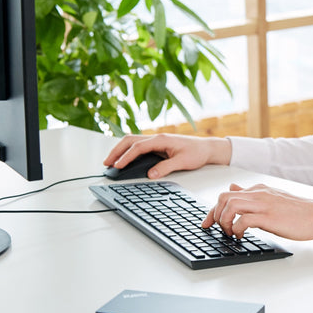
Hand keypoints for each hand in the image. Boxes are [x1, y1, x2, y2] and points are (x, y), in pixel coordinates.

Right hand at [103, 133, 230, 178]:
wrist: (207, 148)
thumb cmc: (197, 152)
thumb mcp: (183, 162)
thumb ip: (166, 167)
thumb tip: (150, 174)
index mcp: (161, 139)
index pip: (138, 147)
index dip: (126, 157)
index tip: (117, 166)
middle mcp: (157, 137)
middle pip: (130, 140)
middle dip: (116, 151)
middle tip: (106, 163)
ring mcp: (156, 140)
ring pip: (132, 141)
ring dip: (120, 150)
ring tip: (110, 161)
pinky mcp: (157, 145)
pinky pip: (138, 145)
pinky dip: (127, 150)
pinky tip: (123, 158)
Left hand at [203, 183, 312, 240]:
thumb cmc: (299, 211)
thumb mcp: (272, 198)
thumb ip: (252, 195)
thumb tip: (234, 188)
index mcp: (259, 190)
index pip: (227, 194)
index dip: (213, 209)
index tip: (207, 223)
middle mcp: (259, 194)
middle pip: (224, 197)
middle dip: (214, 215)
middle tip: (217, 229)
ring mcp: (264, 204)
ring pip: (230, 206)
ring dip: (224, 222)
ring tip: (230, 233)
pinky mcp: (269, 217)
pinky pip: (243, 220)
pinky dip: (236, 229)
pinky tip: (240, 236)